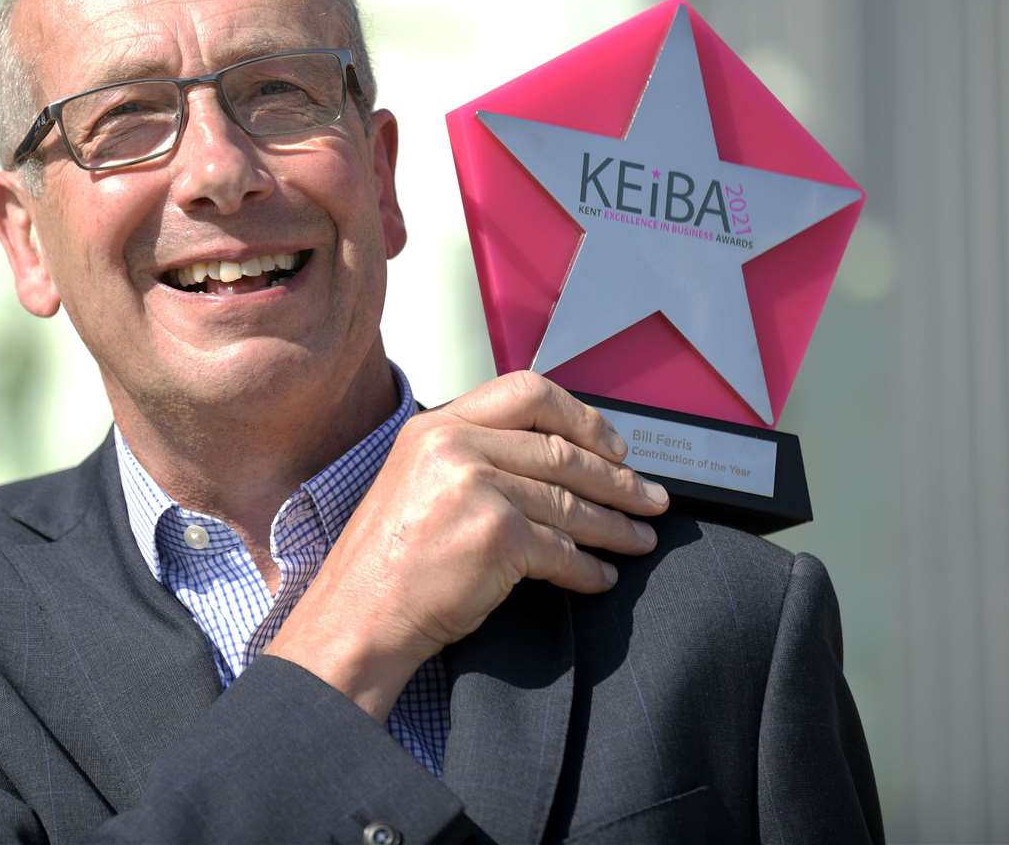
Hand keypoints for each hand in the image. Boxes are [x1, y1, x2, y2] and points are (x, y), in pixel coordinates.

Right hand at [266, 370, 668, 720]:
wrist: (358, 615)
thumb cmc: (387, 561)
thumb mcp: (418, 480)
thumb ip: (473, 456)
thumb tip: (554, 457)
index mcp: (437, 425)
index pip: (528, 392)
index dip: (582, 417)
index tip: (613, 446)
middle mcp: (455, 446)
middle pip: (561, 451)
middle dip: (617, 479)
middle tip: (649, 498)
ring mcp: (476, 488)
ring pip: (569, 502)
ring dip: (614, 526)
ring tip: (639, 538)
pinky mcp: (496, 536)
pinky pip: (562, 550)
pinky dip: (589, 569)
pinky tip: (601, 576)